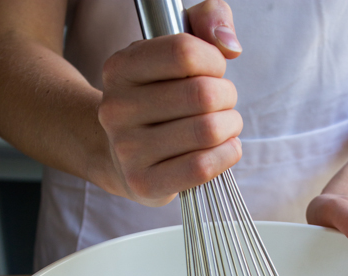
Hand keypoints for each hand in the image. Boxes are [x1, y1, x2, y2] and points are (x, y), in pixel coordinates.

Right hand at [98, 0, 242, 206]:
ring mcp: (127, 150)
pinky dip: (226, 156)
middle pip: (203, 95)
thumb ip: (206, 20)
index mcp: (120, 68)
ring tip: (223, 127)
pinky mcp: (143, 183)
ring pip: (207, 131)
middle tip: (222, 105)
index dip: (214, 61)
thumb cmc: (159, 99)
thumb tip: (228, 44)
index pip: (185, 52)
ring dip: (230, 127)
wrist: (123, 157)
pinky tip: (224, 149)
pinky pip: (201, 167)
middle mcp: (117, 109)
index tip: (213, 71)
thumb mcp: (175, 49)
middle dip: (227, 98)